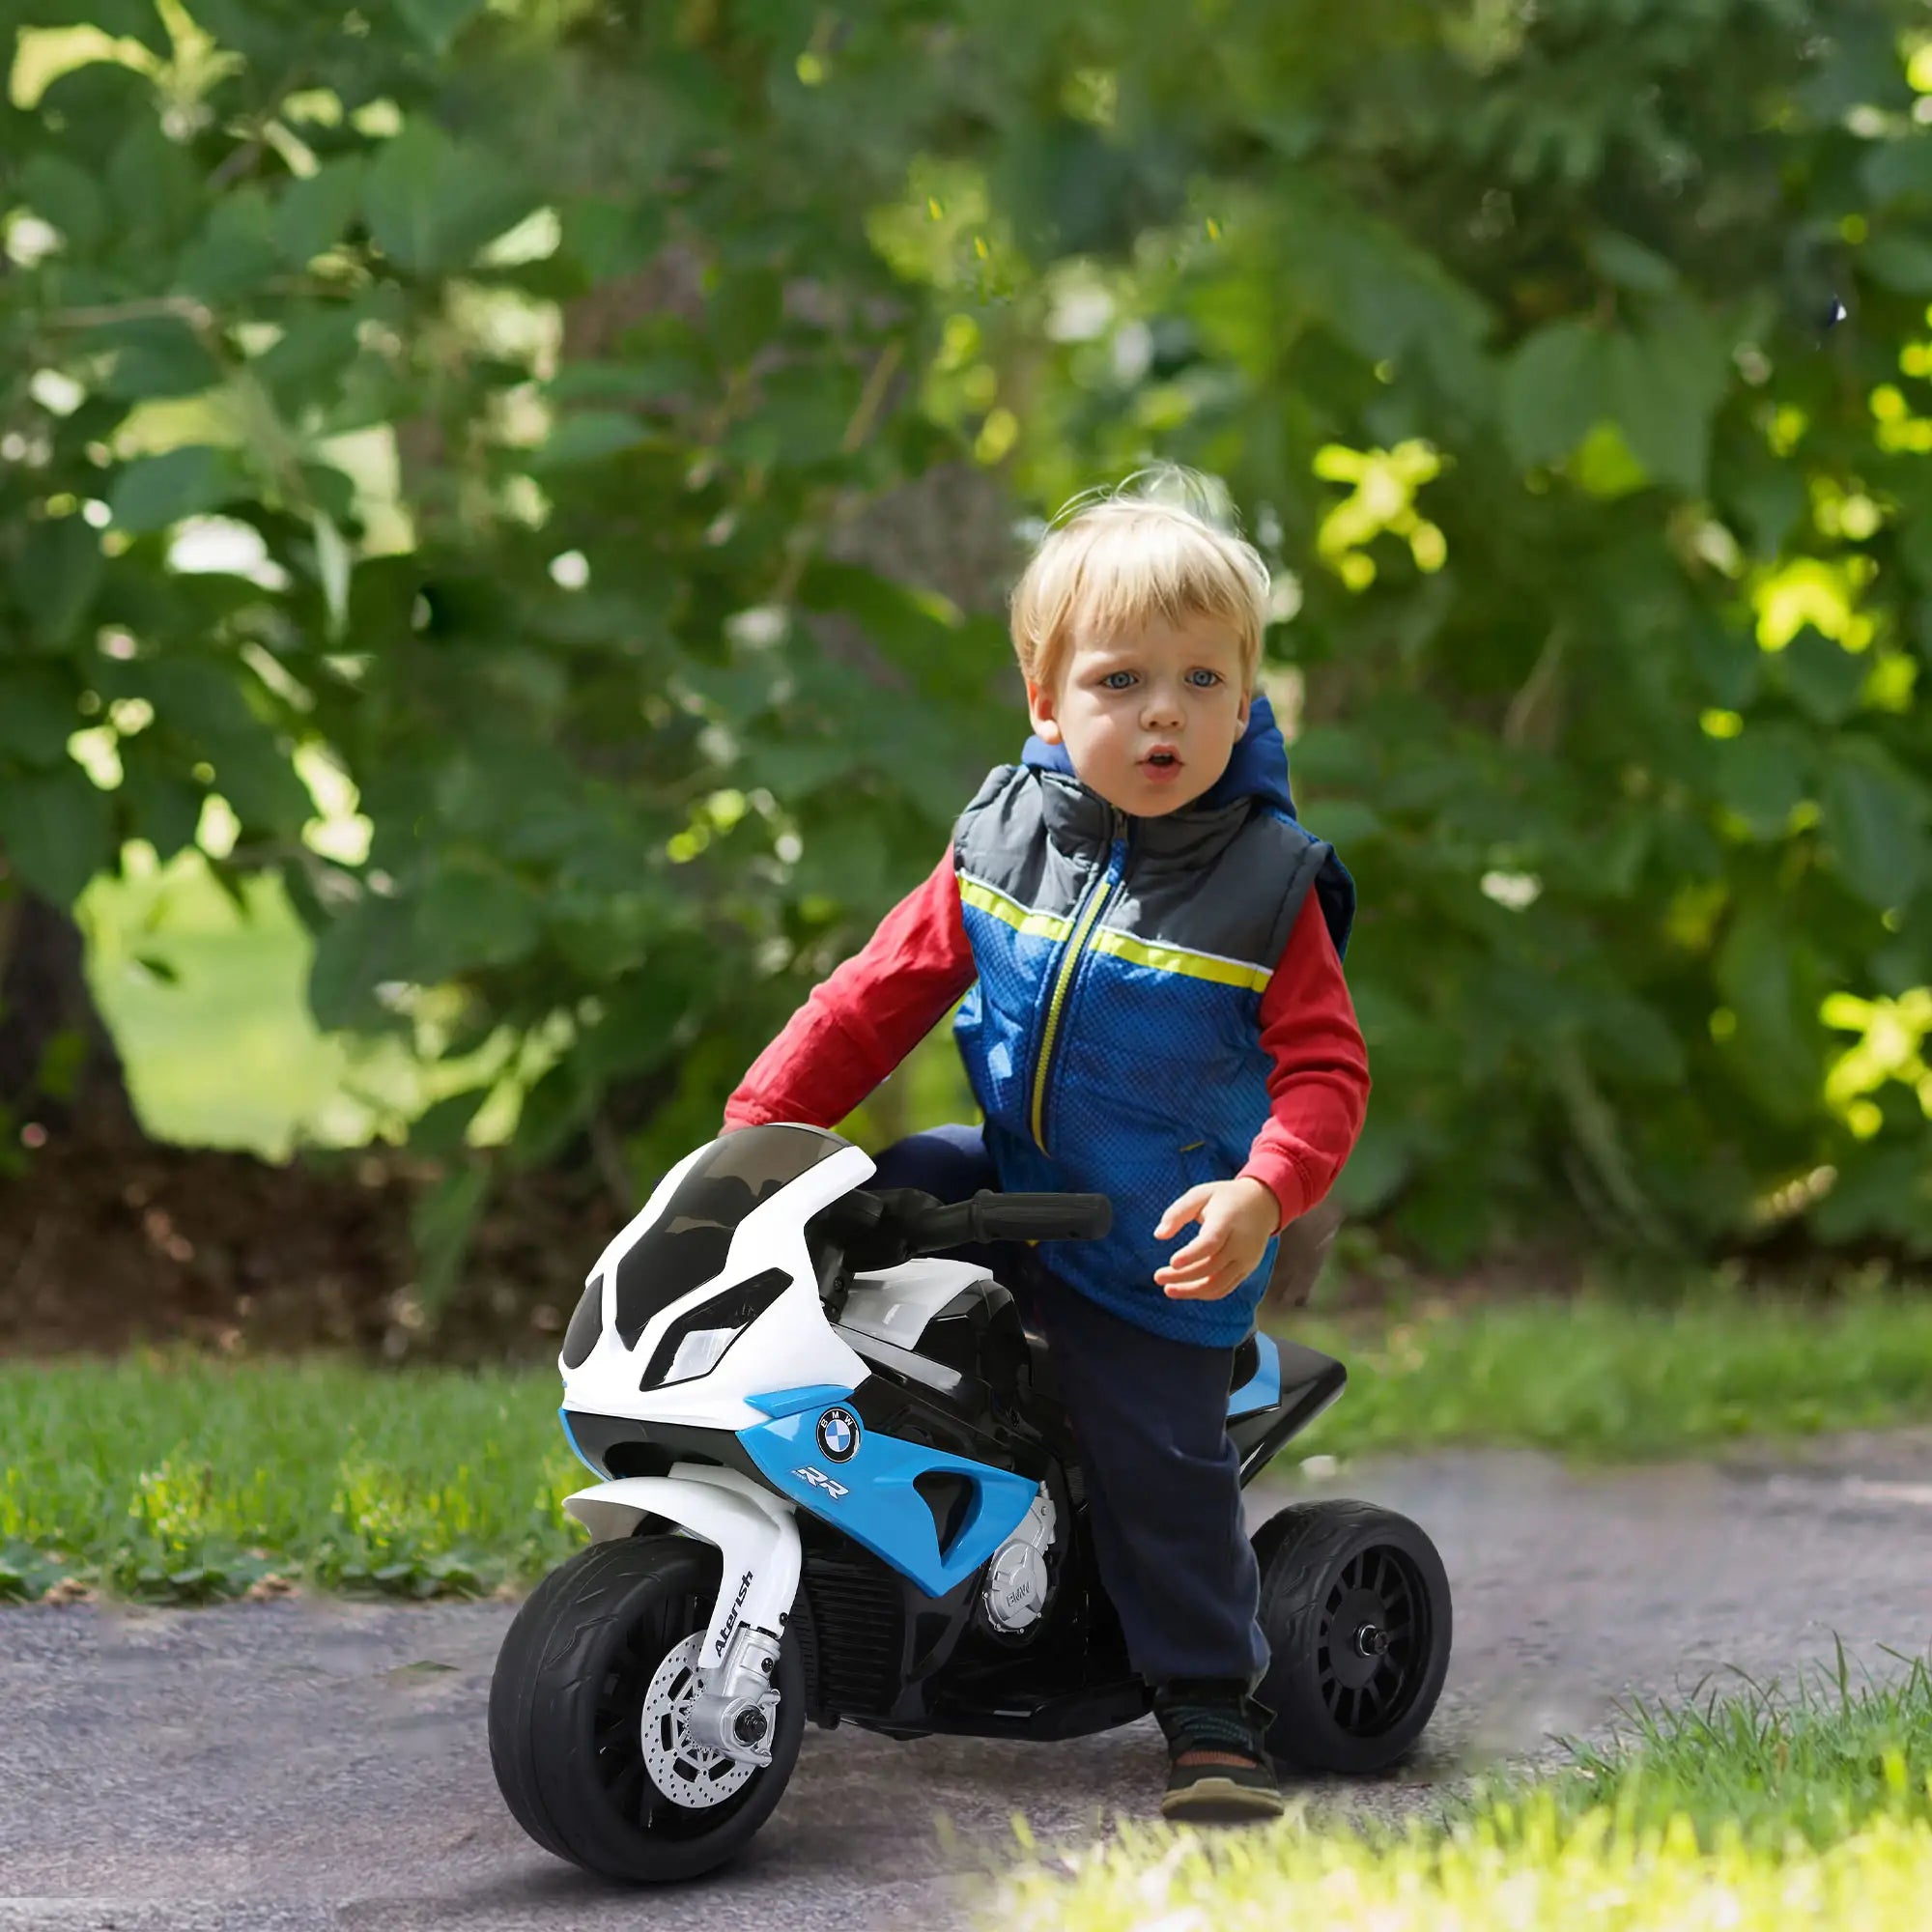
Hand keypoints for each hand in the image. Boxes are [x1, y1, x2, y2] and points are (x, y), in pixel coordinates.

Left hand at [1153, 1176, 1281, 1300]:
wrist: (1262, 1204)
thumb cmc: (1224, 1198)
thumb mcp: (1200, 1194)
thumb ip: (1178, 1212)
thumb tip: (1158, 1235)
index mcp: (1227, 1221)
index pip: (1211, 1243)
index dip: (1191, 1255)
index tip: (1172, 1262)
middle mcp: (1240, 1244)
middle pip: (1210, 1267)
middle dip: (1182, 1276)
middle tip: (1157, 1277)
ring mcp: (1245, 1260)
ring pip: (1218, 1284)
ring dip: (1191, 1291)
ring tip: (1169, 1289)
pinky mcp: (1246, 1270)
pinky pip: (1225, 1288)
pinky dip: (1205, 1293)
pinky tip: (1186, 1290)